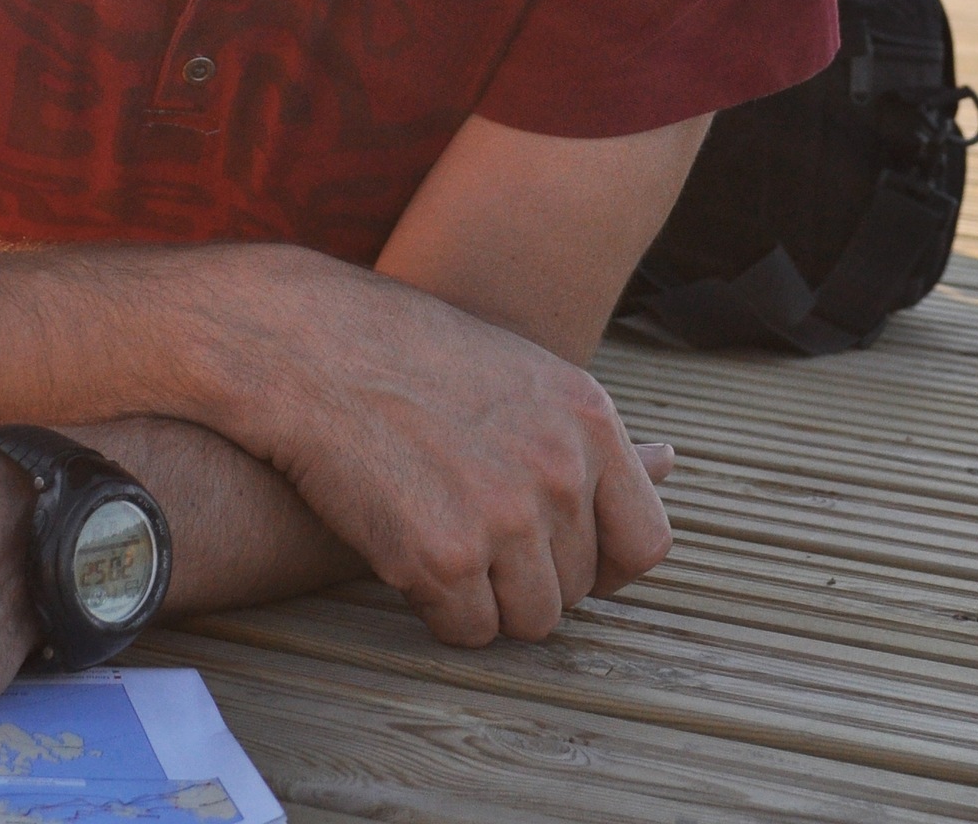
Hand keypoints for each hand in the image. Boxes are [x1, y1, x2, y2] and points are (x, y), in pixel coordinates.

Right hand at [227, 256, 676, 647]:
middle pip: (578, 589)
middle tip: (464, 526)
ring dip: (484, 600)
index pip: (646, 543)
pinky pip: (468, 631)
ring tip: (434, 539)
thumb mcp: (519, 371)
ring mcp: (508, 516)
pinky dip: (435, 611)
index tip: (553, 553)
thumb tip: (671, 462)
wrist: (305, 346)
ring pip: (530, 620)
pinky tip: (402, 554)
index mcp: (589, 418)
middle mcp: (562, 469)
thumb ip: (584, 431)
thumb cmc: (402, 355)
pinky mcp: (446, 558)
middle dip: (526, 577)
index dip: (600, 565)